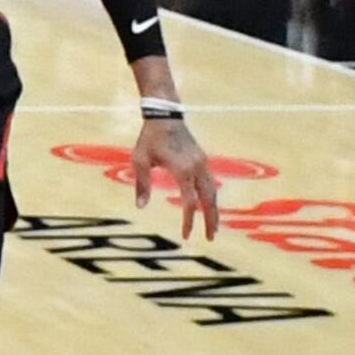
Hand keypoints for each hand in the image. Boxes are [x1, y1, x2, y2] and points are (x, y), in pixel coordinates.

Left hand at [131, 116, 222, 239]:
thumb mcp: (140, 160)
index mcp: (182, 169)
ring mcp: (203, 163)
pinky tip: (209, 208)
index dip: (188, 220)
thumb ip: (142, 184)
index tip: (185, 235)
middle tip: (210, 239)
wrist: (165, 116)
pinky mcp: (203, 160)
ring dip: (214, 210)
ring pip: (213, 192)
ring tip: (213, 228)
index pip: (189, 201)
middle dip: (211, 220)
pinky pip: (211, 183)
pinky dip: (211, 198)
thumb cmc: (149, 138)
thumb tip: (140, 207)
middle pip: (209, 200)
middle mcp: (197, 167)